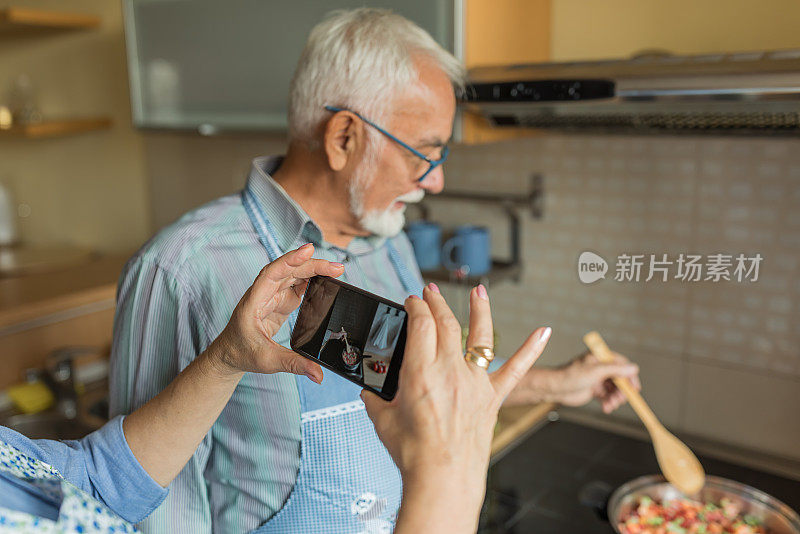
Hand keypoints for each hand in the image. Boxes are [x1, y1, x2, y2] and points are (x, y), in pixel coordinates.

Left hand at [208, 243, 344, 381]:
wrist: (230, 354)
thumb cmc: (241, 353)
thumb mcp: (268, 361)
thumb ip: (294, 365)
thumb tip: (318, 374)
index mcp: (253, 302)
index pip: (271, 274)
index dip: (289, 260)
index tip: (308, 251)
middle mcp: (262, 294)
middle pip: (288, 271)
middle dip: (312, 266)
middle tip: (337, 268)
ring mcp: (271, 296)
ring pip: (293, 275)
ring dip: (314, 270)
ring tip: (336, 271)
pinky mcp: (279, 301)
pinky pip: (296, 285)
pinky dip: (311, 280)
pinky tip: (325, 280)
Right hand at [361, 283, 550, 532]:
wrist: (442, 480)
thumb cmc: (413, 454)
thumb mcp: (383, 421)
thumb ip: (376, 399)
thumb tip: (370, 392)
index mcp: (420, 372)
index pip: (421, 323)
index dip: (416, 306)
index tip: (412, 301)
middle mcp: (450, 371)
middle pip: (446, 322)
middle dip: (437, 302)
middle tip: (431, 292)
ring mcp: (474, 383)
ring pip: (481, 336)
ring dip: (480, 309)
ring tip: (479, 290)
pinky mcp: (492, 398)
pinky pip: (516, 370)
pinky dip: (531, 349)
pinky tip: (544, 332)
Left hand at [545, 351, 639, 412]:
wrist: (555, 388)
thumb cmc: (571, 375)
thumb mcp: (596, 371)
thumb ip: (616, 370)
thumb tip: (633, 368)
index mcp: (601, 357)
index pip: (622, 365)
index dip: (630, 377)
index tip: (635, 388)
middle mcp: (600, 367)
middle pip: (620, 379)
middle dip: (622, 391)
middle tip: (620, 400)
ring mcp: (598, 379)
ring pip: (615, 389)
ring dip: (615, 398)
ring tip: (610, 404)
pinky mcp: (594, 389)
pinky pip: (607, 396)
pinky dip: (609, 402)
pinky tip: (606, 407)